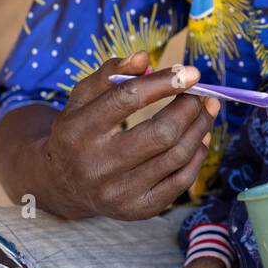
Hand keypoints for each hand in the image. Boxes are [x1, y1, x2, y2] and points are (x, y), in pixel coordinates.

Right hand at [40, 51, 221, 220]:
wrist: (61, 184)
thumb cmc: (78, 131)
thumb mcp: (82, 97)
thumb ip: (111, 73)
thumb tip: (145, 57)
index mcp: (79, 129)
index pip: (128, 99)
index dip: (164, 83)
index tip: (192, 72)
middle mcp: (97, 164)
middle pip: (161, 133)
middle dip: (190, 108)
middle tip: (202, 95)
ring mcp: (118, 192)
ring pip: (176, 156)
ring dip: (199, 128)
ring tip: (206, 111)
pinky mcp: (136, 210)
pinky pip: (181, 181)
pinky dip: (197, 156)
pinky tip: (200, 138)